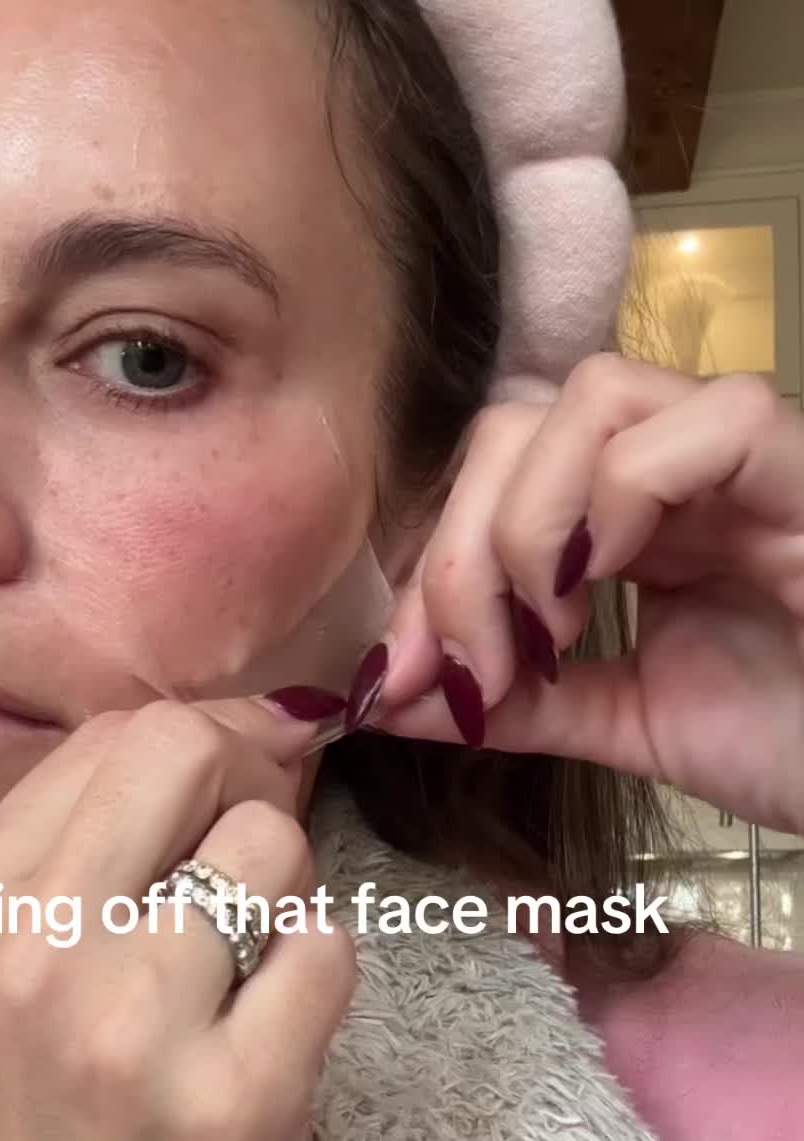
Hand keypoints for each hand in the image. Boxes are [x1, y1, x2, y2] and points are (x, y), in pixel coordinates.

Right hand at [0, 697, 355, 1140]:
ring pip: (271, 847)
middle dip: (238, 799)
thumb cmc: (55, 1134)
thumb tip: (220, 733)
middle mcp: (35, 953)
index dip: (187, 769)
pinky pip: (329, 948)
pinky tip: (272, 1041)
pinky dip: (319, 981)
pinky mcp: (235, 1097)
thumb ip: (79, 854)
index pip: (112, 737)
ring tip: (243, 984)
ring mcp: (133, 1027)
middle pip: (187, 751)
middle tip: (236, 888)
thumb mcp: (9, 978)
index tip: (199, 834)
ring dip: (282, 903)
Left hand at [377, 355, 803, 834]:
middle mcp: (683, 462)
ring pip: (591, 396)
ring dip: (527, 521)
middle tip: (466, 664)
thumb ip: (513, 701)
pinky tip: (599, 594)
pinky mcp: (803, 467)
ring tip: (542, 631)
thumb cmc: (795, 744)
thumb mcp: (623, 722)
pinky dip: (616, 502)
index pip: (499, 464)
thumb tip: (380, 697)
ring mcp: (745, 454)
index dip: (429, 555)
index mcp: (637, 511)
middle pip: (523, 418)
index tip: (404, 675)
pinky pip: (700, 422)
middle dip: (456, 544)